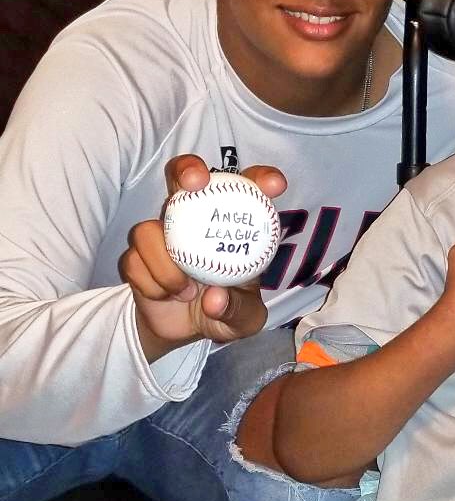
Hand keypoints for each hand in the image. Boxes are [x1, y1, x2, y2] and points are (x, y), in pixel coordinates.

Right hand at [119, 154, 286, 361]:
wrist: (184, 330)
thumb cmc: (226, 310)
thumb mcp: (244, 318)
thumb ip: (237, 310)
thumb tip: (214, 299)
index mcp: (233, 221)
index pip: (249, 186)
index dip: (261, 177)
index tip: (274, 186)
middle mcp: (196, 216)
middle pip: (184, 174)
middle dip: (187, 170)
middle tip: (195, 184)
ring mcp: (163, 233)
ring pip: (148, 229)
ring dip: (165, 263)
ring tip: (185, 290)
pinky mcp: (138, 256)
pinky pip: (134, 261)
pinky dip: (152, 283)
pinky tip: (167, 296)